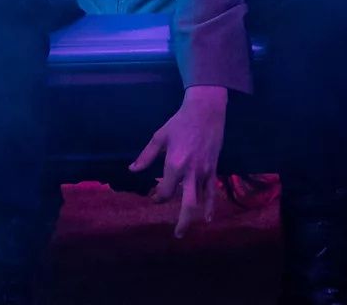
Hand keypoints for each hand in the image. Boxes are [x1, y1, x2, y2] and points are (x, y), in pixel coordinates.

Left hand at [130, 85, 227, 237]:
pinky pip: (212, 191)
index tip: (153, 196)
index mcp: (174, 165)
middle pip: (187, 204)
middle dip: (182, 221)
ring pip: (200, 201)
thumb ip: (146, 156)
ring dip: (194, 217)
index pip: (165, 191)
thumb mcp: (159, 137)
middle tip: (176, 234)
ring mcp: (204, 172)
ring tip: (186, 228)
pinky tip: (208, 218)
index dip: (158, 197)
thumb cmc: (179, 122)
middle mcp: (190, 172)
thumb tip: (133, 170)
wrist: (205, 111)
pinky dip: (211, 206)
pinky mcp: (214, 169)